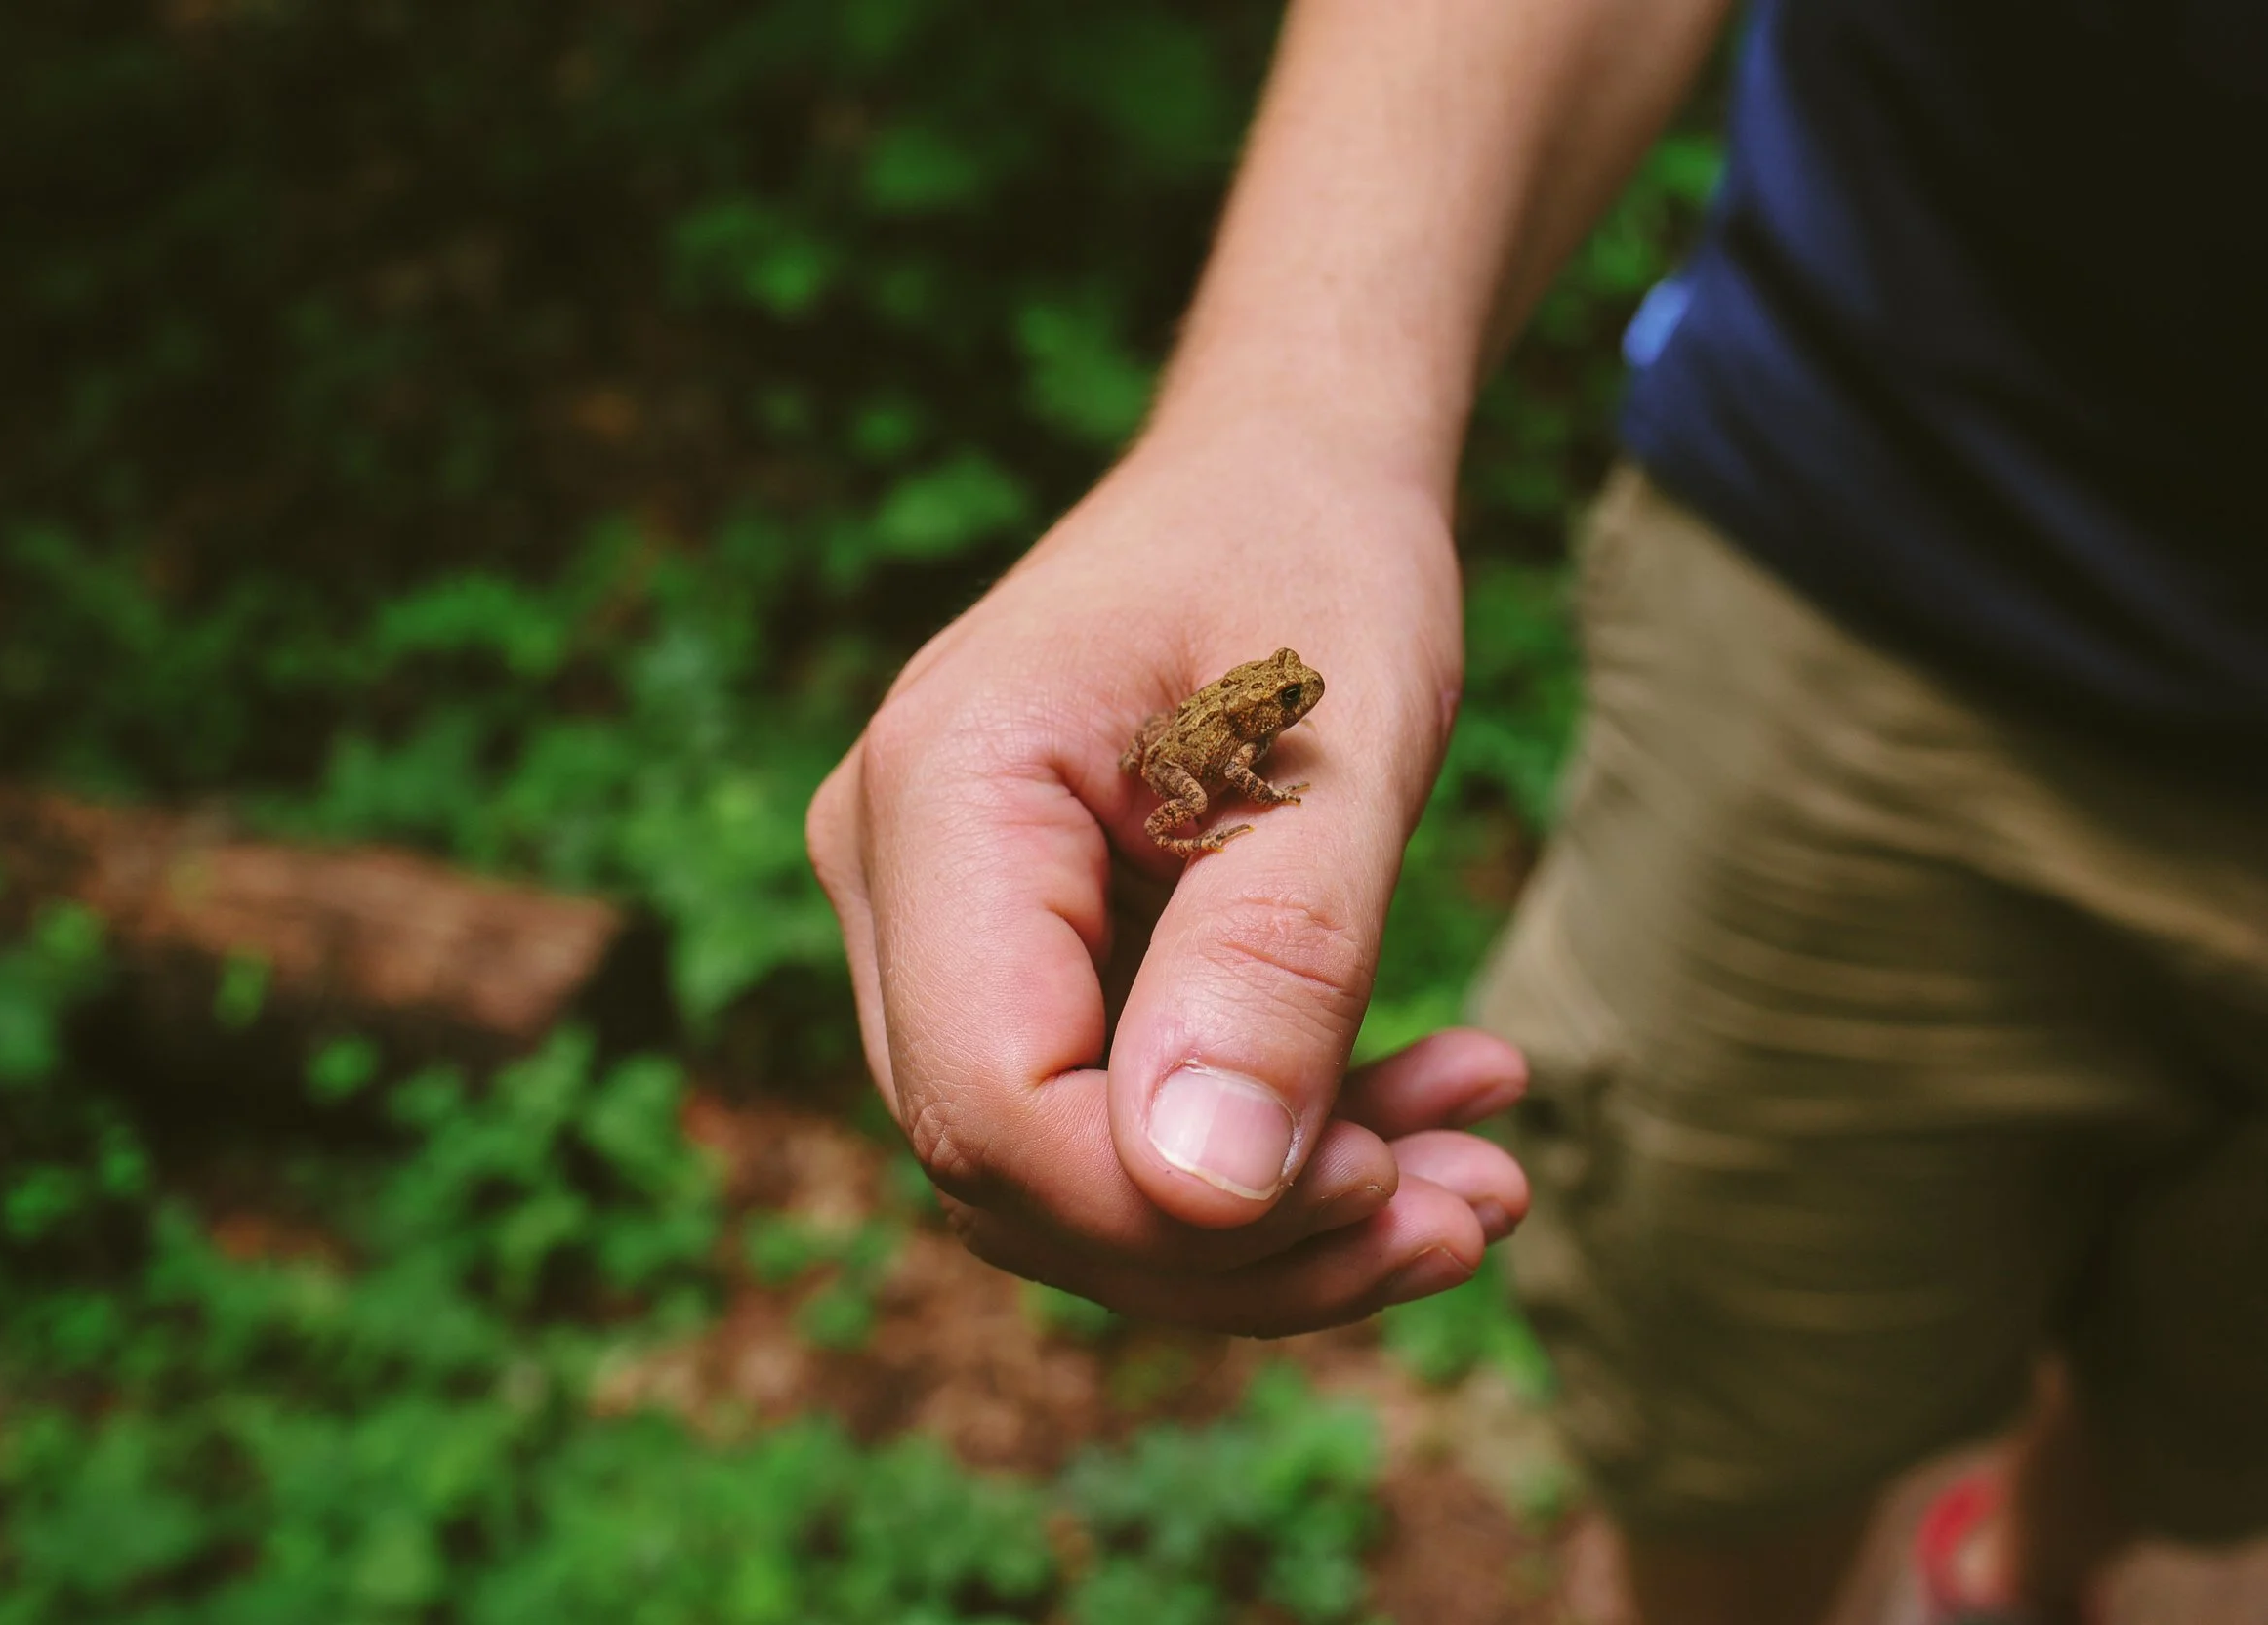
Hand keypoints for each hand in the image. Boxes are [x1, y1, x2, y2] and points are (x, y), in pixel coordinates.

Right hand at [807, 423, 1528, 1336]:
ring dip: (1276, 1217)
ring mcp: (929, 922)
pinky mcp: (1003, 959)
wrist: (1282, 474)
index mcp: (943, 789)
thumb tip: (1207, 1192)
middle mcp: (893, 871)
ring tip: (1482, 1184)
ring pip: (1064, 1172)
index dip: (1171, 1203)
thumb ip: (1274, 961)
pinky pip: (1105, 1117)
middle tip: (1475, 1212)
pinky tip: (1422, 1120)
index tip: (1391, 1184)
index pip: (990, 1098)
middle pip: (1016, 1165)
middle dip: (1252, 1238)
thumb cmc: (1312, 558)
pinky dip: (1266, 1154)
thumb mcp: (1341, 746)